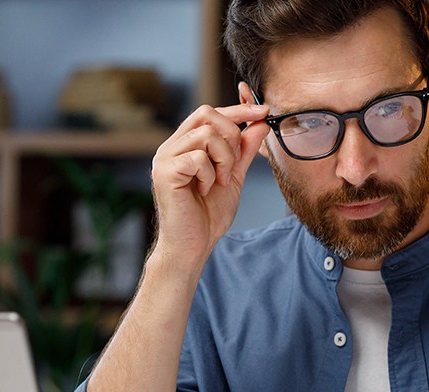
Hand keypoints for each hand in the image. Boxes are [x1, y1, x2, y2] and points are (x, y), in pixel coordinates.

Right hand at [149, 102, 270, 267]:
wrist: (193, 245)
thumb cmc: (208, 215)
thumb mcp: (233, 176)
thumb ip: (244, 150)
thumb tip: (260, 123)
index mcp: (184, 144)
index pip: (209, 113)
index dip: (238, 109)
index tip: (263, 112)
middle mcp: (171, 146)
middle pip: (206, 113)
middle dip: (231, 136)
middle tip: (232, 166)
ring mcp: (165, 158)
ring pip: (206, 135)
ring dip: (224, 159)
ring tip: (219, 182)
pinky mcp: (164, 172)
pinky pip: (198, 157)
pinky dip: (210, 174)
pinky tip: (205, 190)